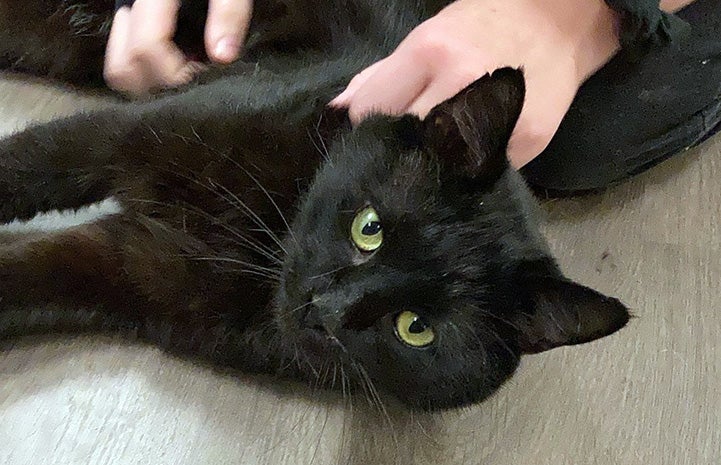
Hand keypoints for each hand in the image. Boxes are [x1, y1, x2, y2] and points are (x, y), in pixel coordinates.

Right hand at [104, 0, 252, 95]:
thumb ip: (229, 13)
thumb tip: (222, 57)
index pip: (146, 47)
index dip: (175, 74)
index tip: (204, 75)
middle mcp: (130, 5)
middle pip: (123, 65)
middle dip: (159, 84)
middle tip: (193, 78)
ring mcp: (126, 11)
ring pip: (118, 64)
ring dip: (149, 81)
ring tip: (185, 72)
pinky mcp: (131, 17)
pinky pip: (125, 54)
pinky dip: (146, 71)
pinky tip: (178, 63)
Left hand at [331, 0, 620, 167]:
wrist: (558, 23)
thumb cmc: (482, 26)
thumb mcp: (425, 36)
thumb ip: (380, 77)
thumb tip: (340, 114)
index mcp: (430, 54)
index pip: (370, 113)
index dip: (364, 128)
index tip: (371, 135)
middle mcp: (461, 87)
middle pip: (401, 146)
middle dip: (392, 155)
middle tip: (396, 159)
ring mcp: (496, 119)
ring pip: (439, 170)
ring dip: (428, 171)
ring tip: (430, 162)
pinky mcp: (525, 145)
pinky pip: (479, 175)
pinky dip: (466, 173)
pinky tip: (466, 160)